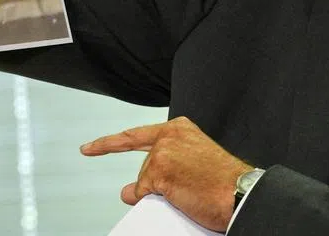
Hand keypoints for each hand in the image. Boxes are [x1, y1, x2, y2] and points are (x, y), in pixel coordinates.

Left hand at [80, 116, 253, 232]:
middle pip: (144, 165)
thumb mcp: (193, 165)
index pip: (135, 135)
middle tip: (185, 188)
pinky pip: (144, 194)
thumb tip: (128, 192)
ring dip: (160, 192)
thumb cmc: (224, 183)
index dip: (107, 144)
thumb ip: (161, 169)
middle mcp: (169, 135)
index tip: (89, 148)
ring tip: (190, 191)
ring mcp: (162, 151)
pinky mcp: (158, 170)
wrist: (238, 194)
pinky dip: (157, 200)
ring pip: (144, 181)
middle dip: (153, 182)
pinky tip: (180, 196)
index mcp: (180, 129)